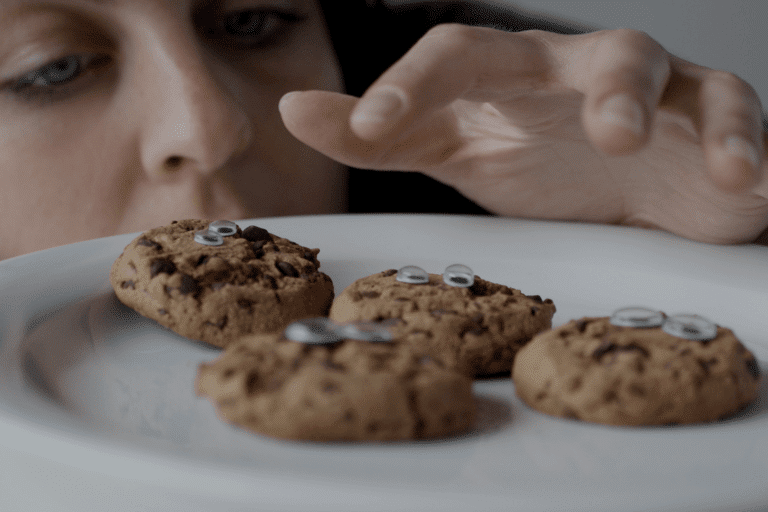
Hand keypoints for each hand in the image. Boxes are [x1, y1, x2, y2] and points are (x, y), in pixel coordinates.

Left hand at [279, 24, 767, 243]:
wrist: (641, 195)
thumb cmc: (543, 166)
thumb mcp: (454, 151)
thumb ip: (383, 135)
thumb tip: (296, 110)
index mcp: (510, 79)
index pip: (455, 55)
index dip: (408, 83)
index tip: (369, 128)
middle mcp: (576, 74)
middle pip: (575, 47)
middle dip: (560, 77)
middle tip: (551, 126)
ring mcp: (651, 90)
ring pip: (650, 63)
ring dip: (639, 95)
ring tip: (626, 137)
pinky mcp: (711, 118)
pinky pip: (729, 111)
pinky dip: (733, 142)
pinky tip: (732, 178)